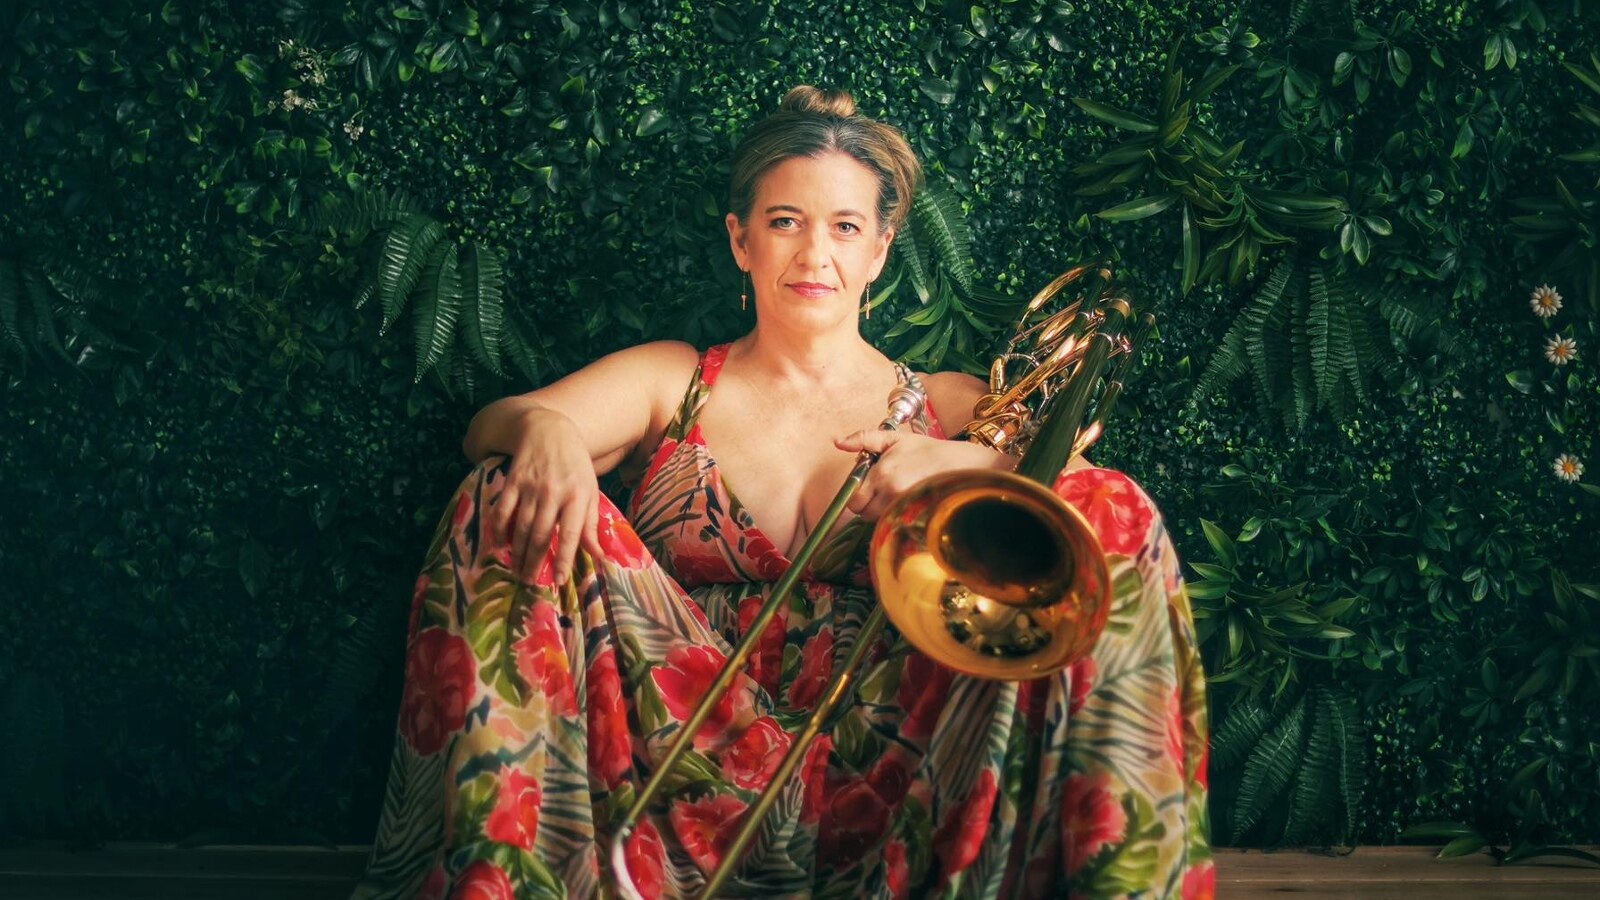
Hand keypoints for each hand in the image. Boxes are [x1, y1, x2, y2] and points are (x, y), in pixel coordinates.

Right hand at [493, 408, 604, 585]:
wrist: (548, 430)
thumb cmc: (575, 466)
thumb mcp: (589, 491)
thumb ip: (591, 524)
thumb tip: (598, 555)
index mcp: (578, 496)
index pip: (572, 533)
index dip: (565, 558)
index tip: (558, 580)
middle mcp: (554, 493)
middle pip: (543, 534)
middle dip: (535, 561)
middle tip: (529, 582)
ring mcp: (531, 487)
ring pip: (523, 526)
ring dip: (518, 552)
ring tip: (517, 571)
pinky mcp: (513, 481)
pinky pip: (503, 510)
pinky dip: (499, 529)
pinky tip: (499, 545)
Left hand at [834, 430, 1014, 520]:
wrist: (963, 465)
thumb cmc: (928, 450)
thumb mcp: (894, 438)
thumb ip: (864, 438)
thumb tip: (838, 442)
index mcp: (883, 474)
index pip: (853, 499)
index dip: (857, 493)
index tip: (867, 486)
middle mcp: (891, 494)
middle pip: (863, 514)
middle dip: (868, 503)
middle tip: (882, 489)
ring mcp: (904, 508)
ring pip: (878, 521)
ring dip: (881, 511)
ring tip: (896, 493)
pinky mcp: (916, 519)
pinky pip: (894, 525)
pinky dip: (895, 517)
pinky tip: (906, 502)